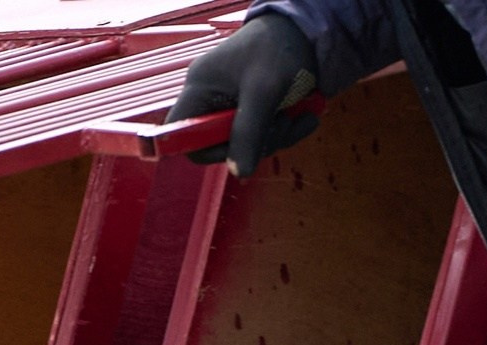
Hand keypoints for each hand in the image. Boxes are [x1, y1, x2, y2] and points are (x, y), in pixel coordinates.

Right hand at [166, 13, 321, 178]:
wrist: (306, 28)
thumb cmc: (278, 48)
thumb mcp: (264, 91)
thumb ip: (249, 133)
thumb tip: (239, 173)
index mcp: (199, 88)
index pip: (180, 134)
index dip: (205, 149)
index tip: (238, 146)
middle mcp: (209, 98)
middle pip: (217, 143)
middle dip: (255, 143)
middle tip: (282, 127)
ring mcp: (230, 104)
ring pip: (244, 142)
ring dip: (276, 137)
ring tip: (300, 116)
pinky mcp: (250, 108)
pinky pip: (261, 133)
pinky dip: (285, 130)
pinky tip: (305, 116)